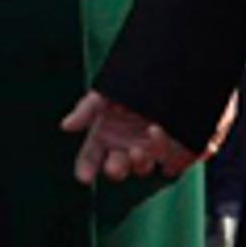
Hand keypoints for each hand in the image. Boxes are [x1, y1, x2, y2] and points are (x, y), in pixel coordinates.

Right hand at [59, 91, 206, 185]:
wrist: (175, 69)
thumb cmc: (137, 80)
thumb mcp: (108, 91)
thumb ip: (87, 109)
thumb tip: (66, 126)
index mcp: (106, 135)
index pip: (90, 157)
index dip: (86, 168)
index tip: (84, 176)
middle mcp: (127, 147)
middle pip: (117, 168)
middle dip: (115, 169)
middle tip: (115, 164)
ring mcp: (153, 152)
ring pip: (143, 167)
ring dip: (140, 162)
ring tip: (141, 146)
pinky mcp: (179, 152)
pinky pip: (174, 162)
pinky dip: (170, 155)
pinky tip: (162, 136)